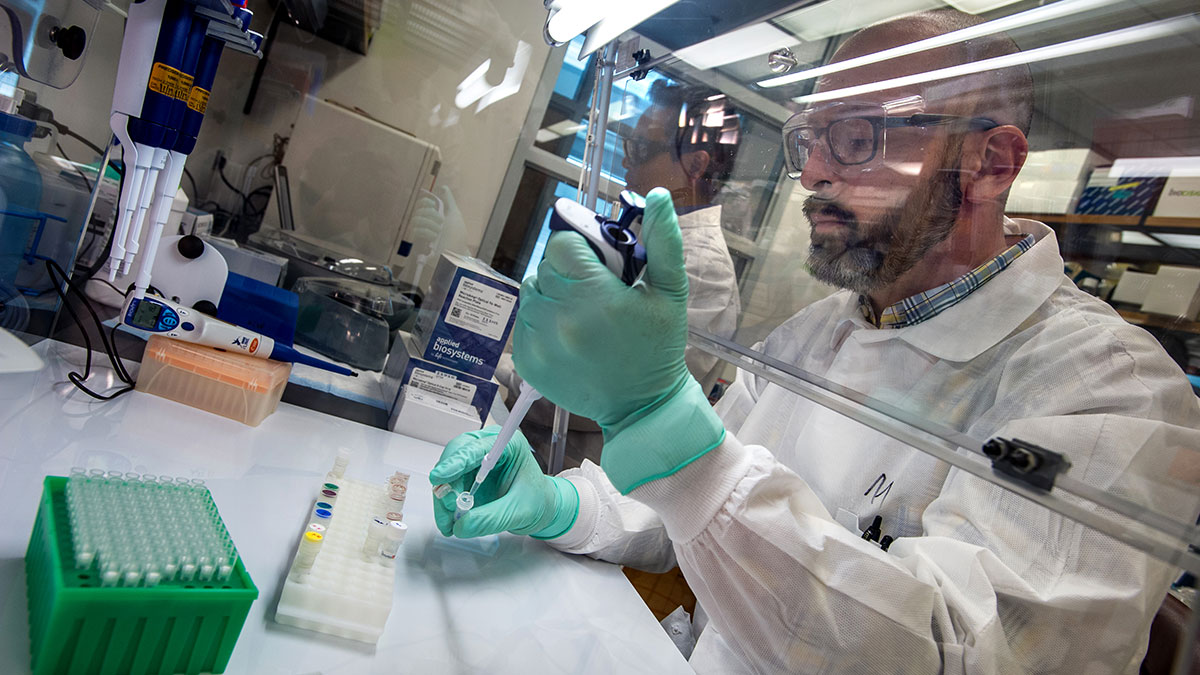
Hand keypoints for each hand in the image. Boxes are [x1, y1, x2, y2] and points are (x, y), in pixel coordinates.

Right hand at [409, 185, 466, 257]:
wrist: (457, 251)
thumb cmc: (457, 236)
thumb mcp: (455, 214)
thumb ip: (448, 200)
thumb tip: (443, 187)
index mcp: (434, 216)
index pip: (423, 204)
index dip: (425, 201)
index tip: (431, 203)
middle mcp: (427, 223)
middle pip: (419, 210)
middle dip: (430, 214)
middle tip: (440, 222)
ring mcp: (422, 232)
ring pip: (416, 219)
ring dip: (430, 224)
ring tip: (438, 231)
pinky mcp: (419, 242)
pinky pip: (415, 230)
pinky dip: (426, 232)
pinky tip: (433, 237)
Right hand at [429, 426, 578, 538]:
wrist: (541, 507)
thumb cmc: (537, 501)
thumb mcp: (519, 512)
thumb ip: (491, 519)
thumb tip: (462, 525)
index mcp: (509, 445)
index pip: (476, 448)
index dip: (455, 462)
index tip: (439, 476)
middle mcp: (489, 447)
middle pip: (456, 456)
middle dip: (448, 483)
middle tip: (448, 507)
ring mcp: (476, 461)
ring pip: (448, 472)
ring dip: (444, 499)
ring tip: (449, 522)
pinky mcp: (468, 475)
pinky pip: (449, 486)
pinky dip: (446, 505)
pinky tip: (450, 521)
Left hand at [513, 188, 724, 493]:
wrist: (642, 407)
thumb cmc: (658, 348)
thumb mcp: (670, 293)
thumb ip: (663, 242)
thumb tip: (660, 196)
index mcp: (591, 296)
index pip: (563, 244)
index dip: (582, 249)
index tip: (601, 267)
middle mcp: (556, 317)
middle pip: (546, 266)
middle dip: (568, 271)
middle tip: (595, 291)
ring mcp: (536, 341)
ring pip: (531, 292)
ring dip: (552, 294)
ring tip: (581, 313)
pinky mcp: (526, 361)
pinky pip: (523, 322)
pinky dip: (541, 321)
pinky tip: (569, 334)